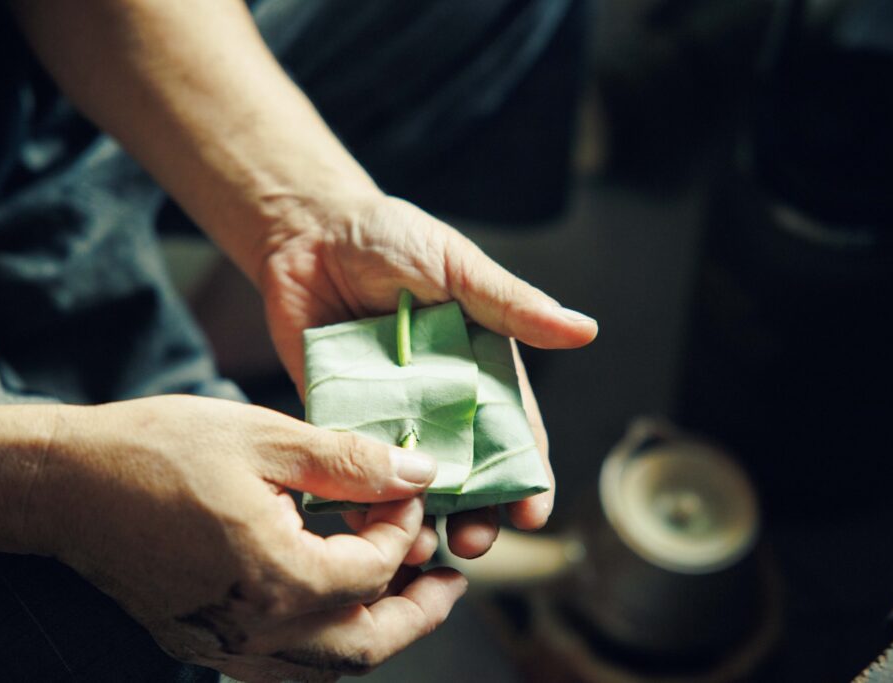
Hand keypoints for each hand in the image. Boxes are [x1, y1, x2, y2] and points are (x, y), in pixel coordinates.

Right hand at [34, 395, 463, 681]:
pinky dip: (325, 650)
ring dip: (380, 636)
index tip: (410, 490)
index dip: (405, 526)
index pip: (374, 568)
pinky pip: (282, 669)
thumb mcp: (264, 437)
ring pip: (327, 668)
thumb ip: (349, 463)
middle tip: (451, 581)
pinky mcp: (199, 645)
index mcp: (275, 575)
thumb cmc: (157, 449)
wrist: (62, 484)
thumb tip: (417, 471)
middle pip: (366, 643)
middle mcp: (252, 627)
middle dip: (420, 611)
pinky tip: (337, 615)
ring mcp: (222, 646)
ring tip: (410, 599)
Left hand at [258, 194, 597, 557]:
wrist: (308, 230)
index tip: (533, 514)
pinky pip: (354, 466)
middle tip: (473, 544)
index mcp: (479, 368)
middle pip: (469, 472)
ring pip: (413, 481)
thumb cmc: (390, 238)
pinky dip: (361, 499)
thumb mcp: (457, 268)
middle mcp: (440, 399)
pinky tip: (367, 522)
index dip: (527, 477)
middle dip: (478, 514)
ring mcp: (391, 412)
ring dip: (421, 518)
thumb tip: (584, 330)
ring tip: (421, 545)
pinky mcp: (340, 416)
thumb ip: (512, 305)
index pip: (514, 434)